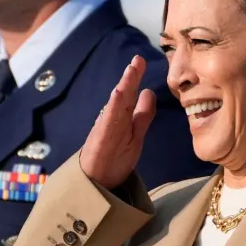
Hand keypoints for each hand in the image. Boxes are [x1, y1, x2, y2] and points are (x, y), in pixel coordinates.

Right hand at [79, 56, 157, 189]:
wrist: (95, 186)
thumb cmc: (113, 160)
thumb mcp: (134, 136)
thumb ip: (142, 115)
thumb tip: (149, 92)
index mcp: (122, 119)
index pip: (130, 95)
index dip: (135, 78)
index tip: (141, 60)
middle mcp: (113, 122)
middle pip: (123, 97)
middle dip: (130, 78)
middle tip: (138, 60)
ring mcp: (106, 131)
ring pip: (116, 107)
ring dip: (123, 88)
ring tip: (131, 71)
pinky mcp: (100, 142)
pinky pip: (107, 123)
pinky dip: (112, 108)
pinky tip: (117, 95)